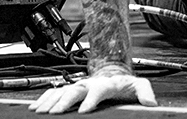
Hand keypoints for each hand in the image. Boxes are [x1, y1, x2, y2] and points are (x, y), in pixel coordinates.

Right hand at [28, 74, 155, 113]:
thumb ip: (145, 92)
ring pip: (62, 90)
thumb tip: (151, 103)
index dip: (91, 99)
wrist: (114, 74)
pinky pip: (55, 92)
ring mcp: (79, 85)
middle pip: (75, 89)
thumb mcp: (139, 86)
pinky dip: (44, 99)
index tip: (83, 110)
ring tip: (39, 111)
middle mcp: (90, 83)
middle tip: (53, 113)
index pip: (99, 90)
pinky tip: (35, 107)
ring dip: (50, 100)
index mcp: (107, 83)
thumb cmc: (125, 84)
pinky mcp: (71, 89)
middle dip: (64, 101)